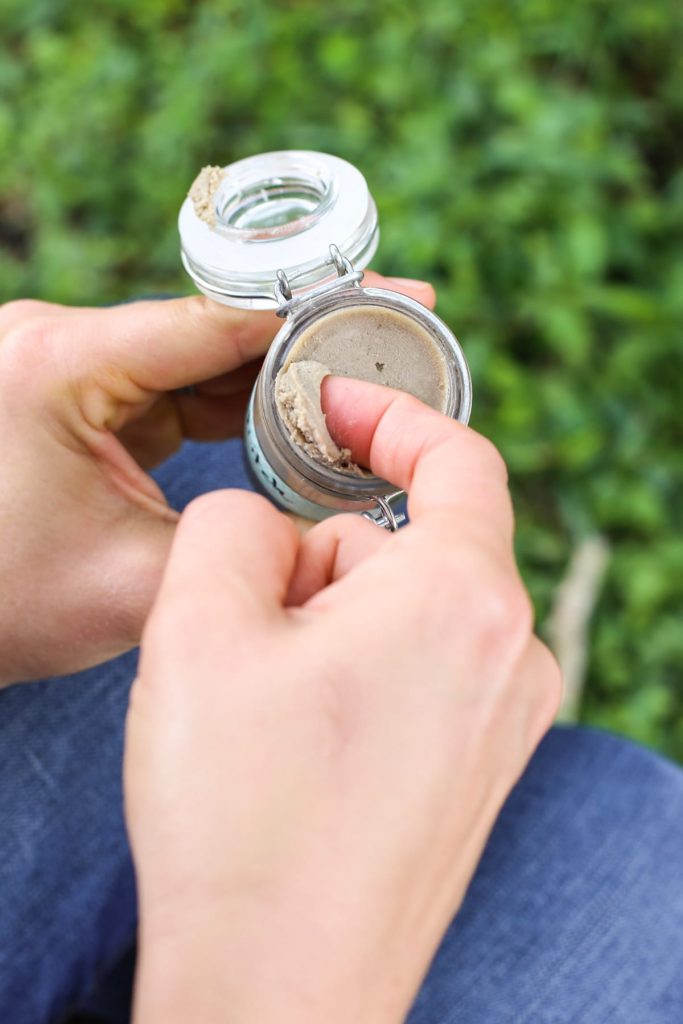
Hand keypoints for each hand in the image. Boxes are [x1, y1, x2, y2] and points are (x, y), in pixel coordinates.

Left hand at [0, 276, 430, 683]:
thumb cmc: (4, 603)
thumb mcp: (135, 583)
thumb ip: (248, 554)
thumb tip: (344, 541)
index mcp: (59, 363)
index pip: (213, 322)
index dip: (314, 312)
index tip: (397, 295)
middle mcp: (57, 342)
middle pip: (213, 327)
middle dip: (306, 337)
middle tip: (395, 332)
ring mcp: (67, 363)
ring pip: (201, 354)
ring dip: (276, 369)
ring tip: (360, 375)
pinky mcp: (80, 393)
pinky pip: (176, 384)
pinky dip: (237, 399)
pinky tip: (298, 410)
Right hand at [125, 380, 561, 1023]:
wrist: (277, 989)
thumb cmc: (242, 818)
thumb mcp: (199, 625)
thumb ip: (234, 520)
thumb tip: (273, 523)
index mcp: (463, 599)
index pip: (457, 457)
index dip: (389, 413)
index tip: (332, 401)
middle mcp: (512, 654)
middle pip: (408, 544)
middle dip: (320, 556)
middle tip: (240, 624)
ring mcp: (507, 719)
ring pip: (408, 609)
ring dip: (330, 620)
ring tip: (264, 703)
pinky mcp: (483, 766)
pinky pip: (421, 669)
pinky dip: (358, 667)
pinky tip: (301, 736)